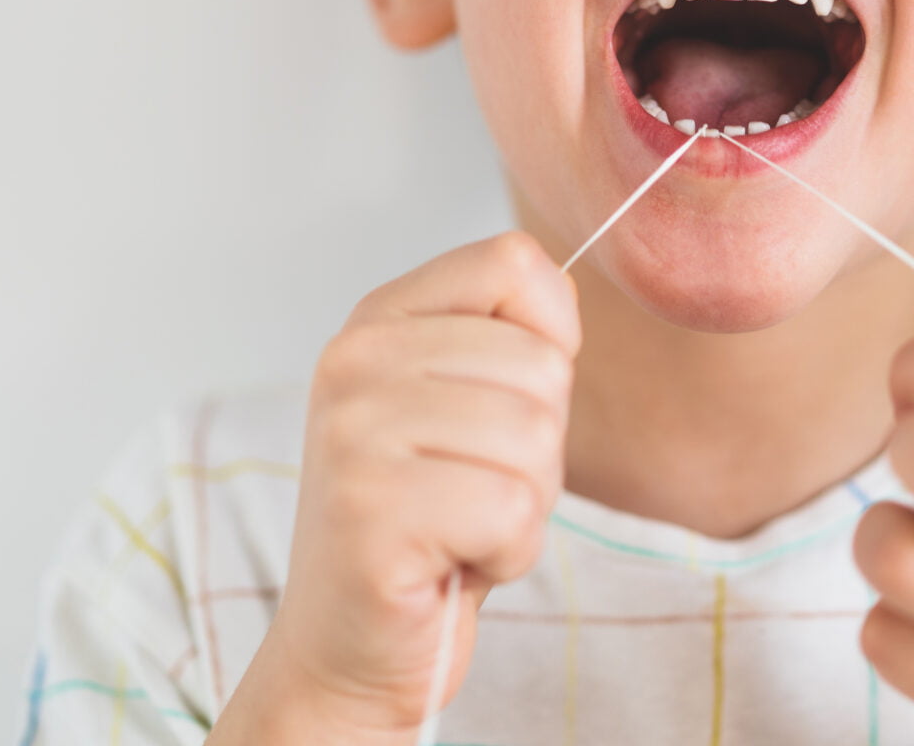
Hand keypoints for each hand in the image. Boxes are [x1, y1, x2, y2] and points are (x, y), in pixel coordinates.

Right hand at [241, 231, 579, 738]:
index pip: (513, 262)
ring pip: (535, 437)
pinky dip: (507, 553)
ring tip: (460, 527)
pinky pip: (511, 510)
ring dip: (525, 505)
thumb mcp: (470, 406)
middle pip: (541, 364)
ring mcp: (353, 434)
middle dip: (538, 448)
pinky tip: (451, 563)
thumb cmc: (429, 527)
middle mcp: (354, 361)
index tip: (502, 405)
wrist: (350, 650)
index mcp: (379, 319)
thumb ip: (511, 337)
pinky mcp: (369, 512)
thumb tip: (563, 288)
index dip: (548, 340)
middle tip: (471, 491)